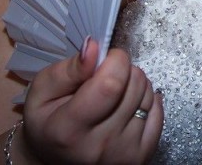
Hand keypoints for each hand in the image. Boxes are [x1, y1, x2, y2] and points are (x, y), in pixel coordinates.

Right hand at [18, 38, 162, 163]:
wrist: (53, 160)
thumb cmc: (47, 123)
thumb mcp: (42, 92)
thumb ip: (69, 69)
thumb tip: (94, 47)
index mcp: (69, 130)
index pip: (111, 84)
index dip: (115, 60)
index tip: (106, 59)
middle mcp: (100, 146)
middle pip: (134, 85)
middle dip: (123, 71)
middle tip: (104, 80)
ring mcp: (124, 155)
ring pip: (149, 95)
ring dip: (134, 86)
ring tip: (112, 96)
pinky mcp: (142, 156)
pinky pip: (159, 112)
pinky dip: (147, 101)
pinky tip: (127, 106)